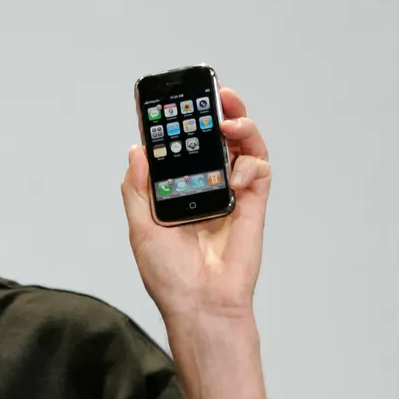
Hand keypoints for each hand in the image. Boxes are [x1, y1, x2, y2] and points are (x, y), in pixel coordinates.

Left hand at [120, 87, 271, 328]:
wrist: (200, 304)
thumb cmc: (170, 275)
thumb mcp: (140, 227)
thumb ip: (139, 188)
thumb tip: (138, 149)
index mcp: (179, 190)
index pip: (184, 147)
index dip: (184, 123)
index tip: (179, 102)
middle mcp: (207, 187)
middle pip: (218, 139)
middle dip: (218, 113)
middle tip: (216, 95)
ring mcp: (233, 194)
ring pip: (244, 147)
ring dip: (241, 125)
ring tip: (230, 117)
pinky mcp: (254, 205)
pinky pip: (260, 171)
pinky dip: (252, 162)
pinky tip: (238, 171)